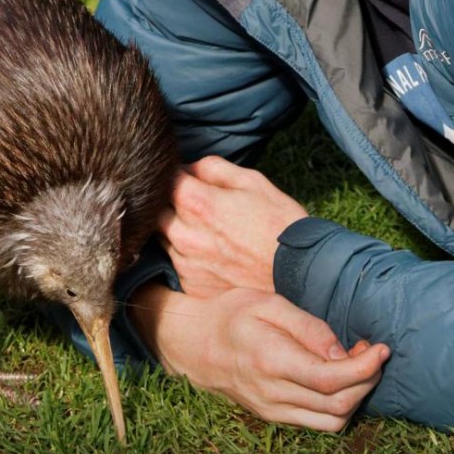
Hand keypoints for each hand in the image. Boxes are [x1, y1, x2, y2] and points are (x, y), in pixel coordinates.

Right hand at [128, 283, 389, 431]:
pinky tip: (339, 378)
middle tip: (373, 351)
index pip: (330, 379)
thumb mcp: (267, 303)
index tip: (382, 348)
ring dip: (356, 396)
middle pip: (338, 404)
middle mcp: (274, 393)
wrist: (194, 344)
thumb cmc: (232, 314)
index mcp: (271, 360)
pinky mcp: (274, 416)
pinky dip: (338, 405)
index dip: (364, 368)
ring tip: (359, 365)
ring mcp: (273, 411)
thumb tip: (343, 352)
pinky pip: (317, 422)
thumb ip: (307, 327)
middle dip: (367, 380)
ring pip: (332, 421)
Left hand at [159, 156, 306, 296]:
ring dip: (174, 228)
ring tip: (203, 228)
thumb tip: (190, 167)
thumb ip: (214, 168)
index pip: (164, 180)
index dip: (173, 174)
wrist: (299, 274)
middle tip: (190, 201)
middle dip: (166, 201)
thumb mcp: (253, 181)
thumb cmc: (279, 223)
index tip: (185, 176)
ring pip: (162, 237)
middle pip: (154, 210)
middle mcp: (184, 234)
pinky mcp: (192, 285)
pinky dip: (185, 254)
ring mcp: (186, 263)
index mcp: (198, 204)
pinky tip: (209, 252)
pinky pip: (175, 262)